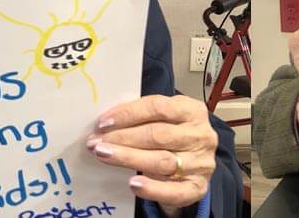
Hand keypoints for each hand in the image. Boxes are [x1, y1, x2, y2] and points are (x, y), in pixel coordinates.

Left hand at [87, 94, 217, 212]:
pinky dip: (152, 188)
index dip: (129, 114)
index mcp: (193, 111)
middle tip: (97, 142)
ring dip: (129, 158)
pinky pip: (173, 190)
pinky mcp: (197, 187)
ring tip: (104, 156)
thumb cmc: (173, 138)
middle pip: (158, 135)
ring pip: (162, 161)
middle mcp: (201, 136)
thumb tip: (108, 121)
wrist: (193, 168)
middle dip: (123, 138)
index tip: (103, 123)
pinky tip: (133, 183)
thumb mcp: (166, 120)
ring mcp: (201, 163)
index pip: (159, 107)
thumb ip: (144, 117)